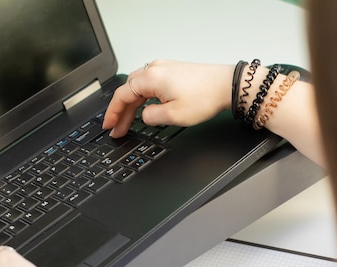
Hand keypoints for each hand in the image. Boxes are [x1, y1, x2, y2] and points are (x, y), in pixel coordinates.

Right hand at [103, 60, 233, 137]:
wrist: (227, 85)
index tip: (109, 125)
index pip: (122, 95)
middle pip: (128, 90)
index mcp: (150, 78)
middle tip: (117, 129)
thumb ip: (152, 117)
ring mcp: (164, 68)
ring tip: (128, 122)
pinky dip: (143, 98)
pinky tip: (144, 108)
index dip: (113, 113)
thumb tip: (144, 116)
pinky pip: (150, 84)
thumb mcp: (174, 116)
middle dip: (121, 111)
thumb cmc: (206, 96)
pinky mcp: (172, 71)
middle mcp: (154, 69)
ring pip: (139, 87)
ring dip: (132, 105)